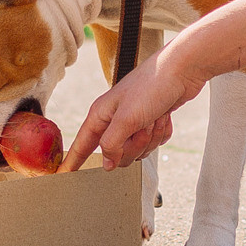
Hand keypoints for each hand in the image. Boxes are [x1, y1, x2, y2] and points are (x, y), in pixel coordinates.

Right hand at [64, 49, 200, 171]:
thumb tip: (107, 165)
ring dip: (151, 137)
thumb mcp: (126, 119)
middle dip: (134, 145)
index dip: (73, 161)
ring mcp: (134, 121)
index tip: (63, 176)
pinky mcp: (152, 122)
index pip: (81, 144)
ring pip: (138, 150)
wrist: (183, 70)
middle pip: (117, 154)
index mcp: (101, 114)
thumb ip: (112, 145)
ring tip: (155, 117)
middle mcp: (115, 119)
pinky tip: (164, 116)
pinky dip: (162, 133)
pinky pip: (154, 143)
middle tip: (142, 126)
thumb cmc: (152, 86)